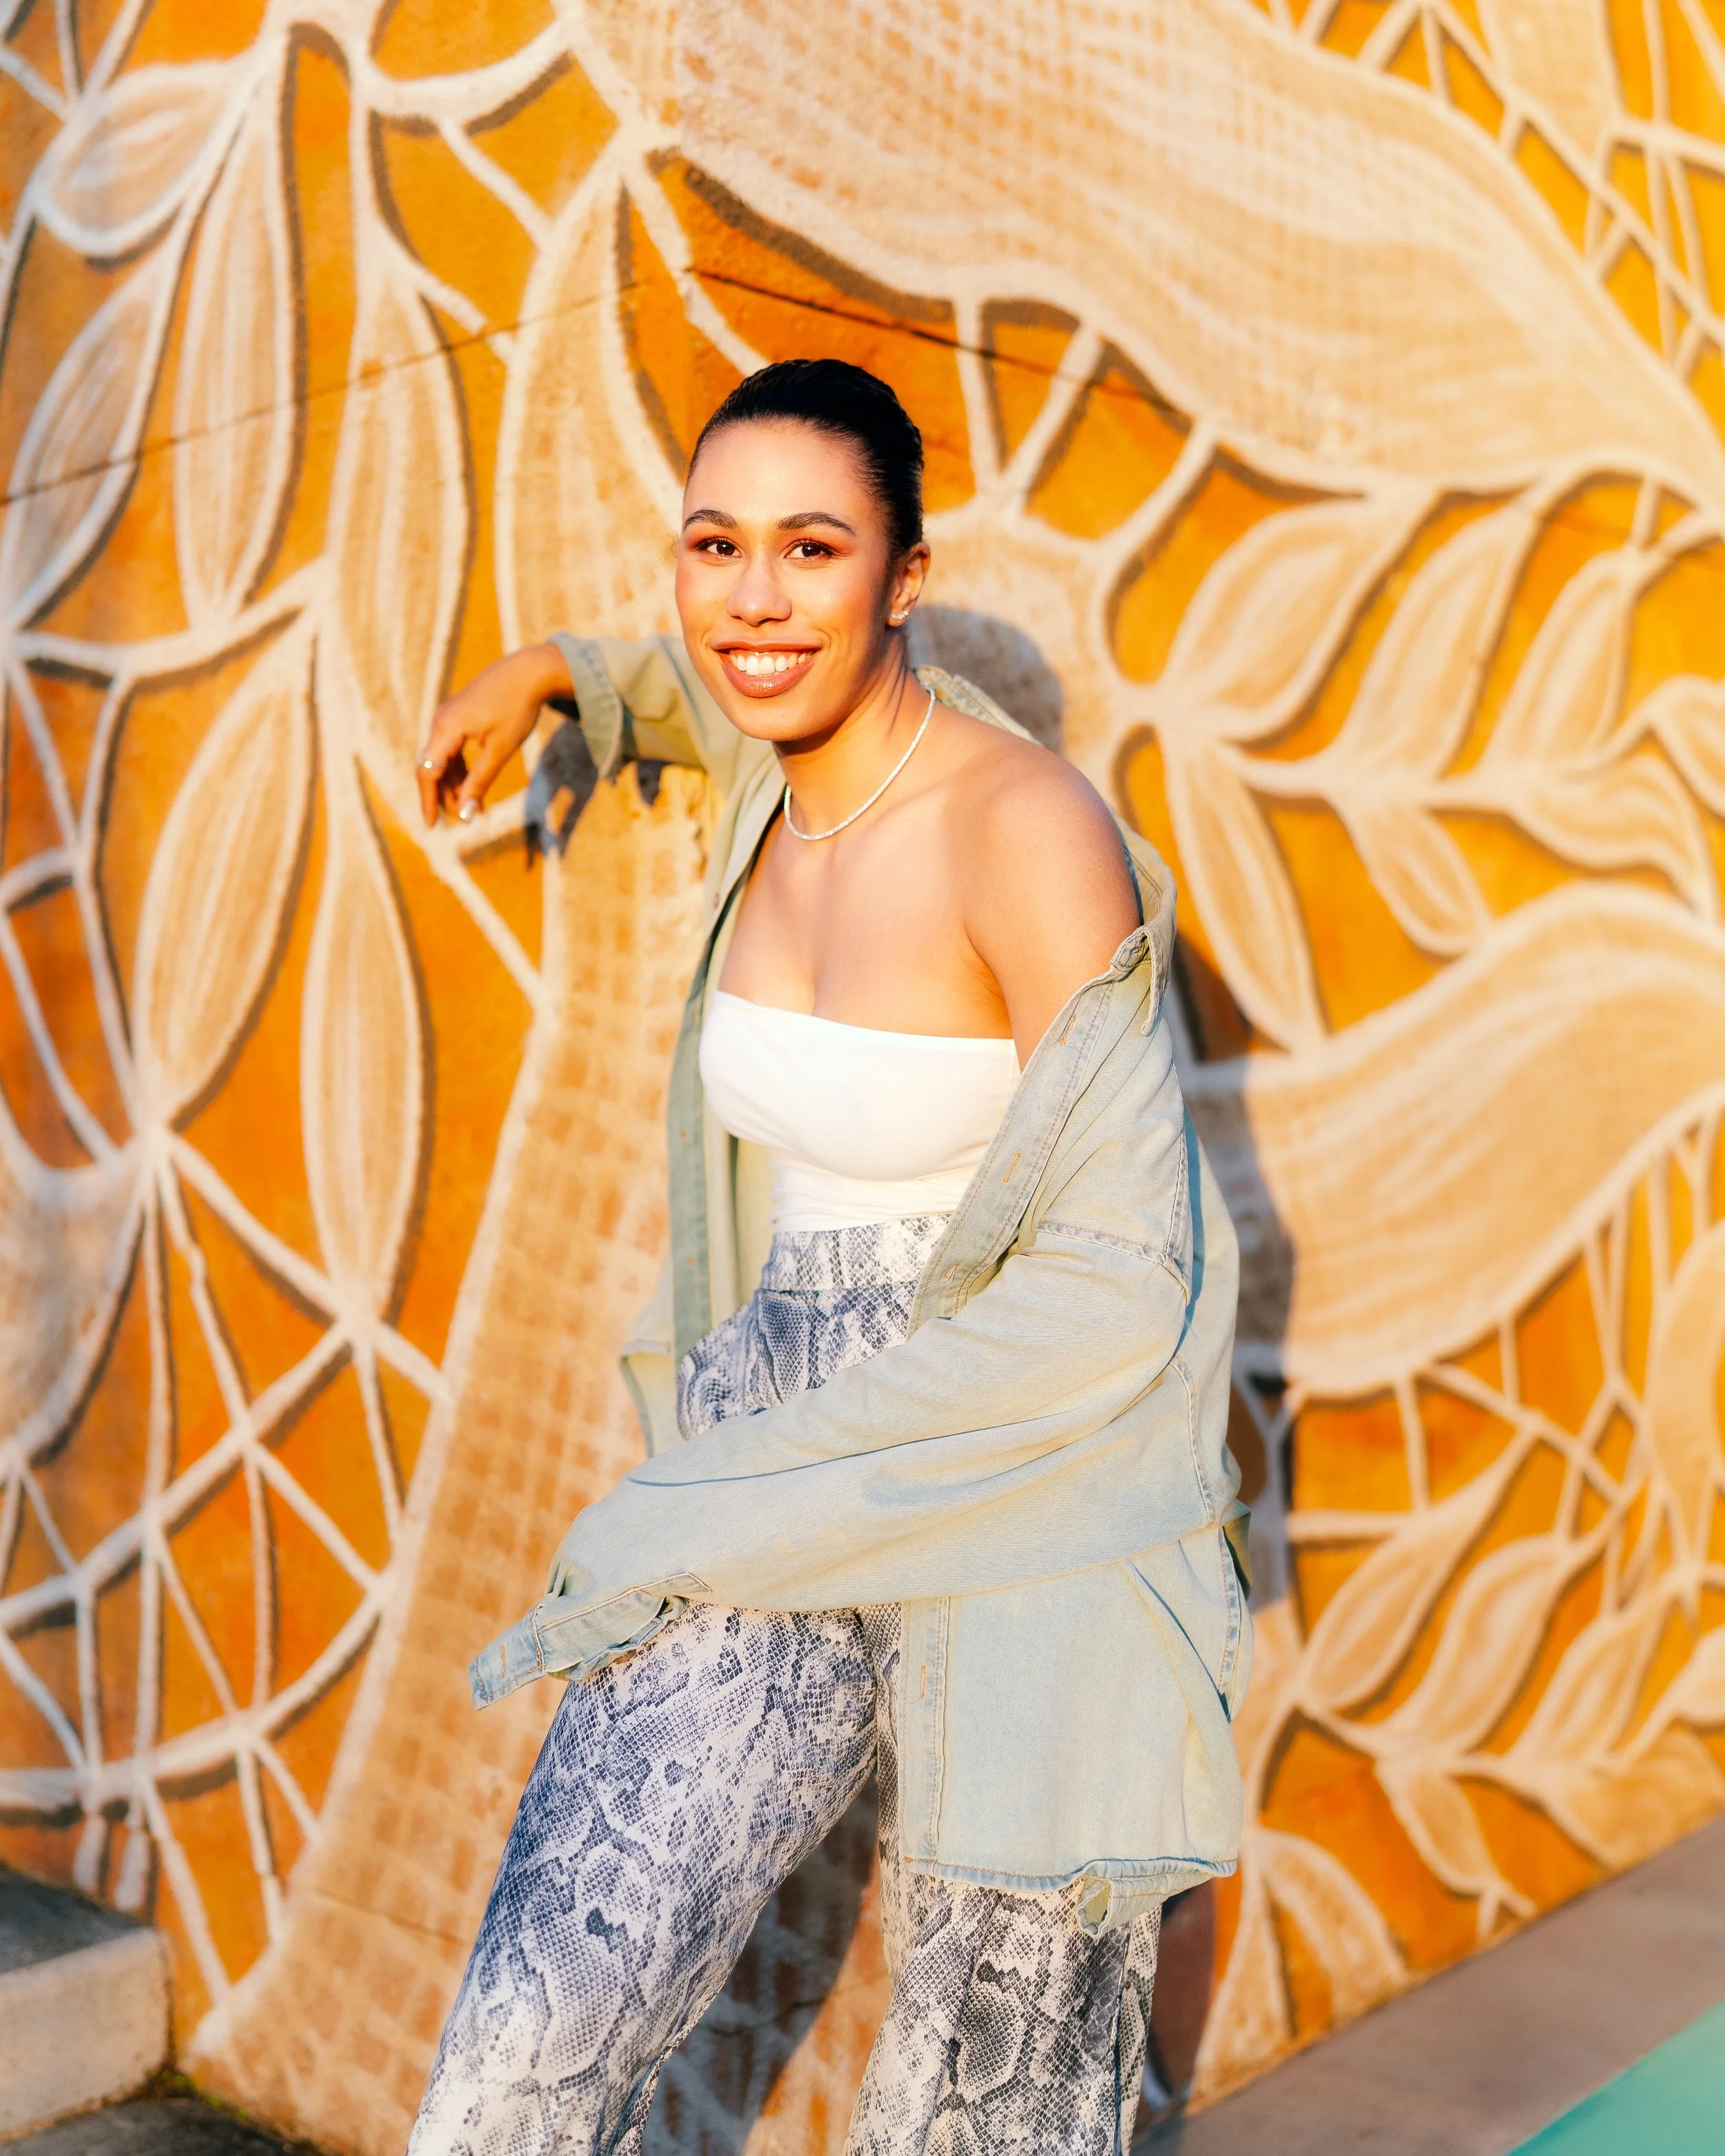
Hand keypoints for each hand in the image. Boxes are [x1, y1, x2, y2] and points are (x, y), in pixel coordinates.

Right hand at [416, 642, 572, 827]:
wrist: (528, 671)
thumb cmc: (516, 709)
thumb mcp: (499, 750)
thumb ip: (480, 781)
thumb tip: (465, 814)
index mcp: (446, 728)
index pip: (428, 772)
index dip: (428, 801)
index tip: (432, 826)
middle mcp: (440, 721)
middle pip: (431, 767)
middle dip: (444, 795)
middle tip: (463, 818)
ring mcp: (447, 716)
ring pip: (442, 758)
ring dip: (454, 783)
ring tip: (474, 805)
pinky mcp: (458, 715)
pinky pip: (450, 747)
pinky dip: (459, 767)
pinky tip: (473, 783)